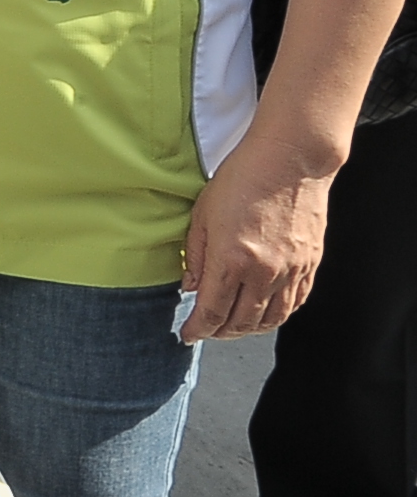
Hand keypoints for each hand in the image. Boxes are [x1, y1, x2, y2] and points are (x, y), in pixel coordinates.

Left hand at [180, 134, 333, 338]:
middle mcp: (264, 273)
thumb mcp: (202, 215)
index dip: (198, 330)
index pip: (212, 312)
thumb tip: (190, 287)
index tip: (187, 335)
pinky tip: (264, 313)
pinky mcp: (309, 265)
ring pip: (270, 319)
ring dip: (248, 329)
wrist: (289, 161)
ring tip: (232, 326)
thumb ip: (195, 257)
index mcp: (232, 261)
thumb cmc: (241, 180)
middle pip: (241, 322)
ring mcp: (291, 271)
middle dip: (219, 333)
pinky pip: (294, 303)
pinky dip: (276, 315)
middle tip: (206, 330)